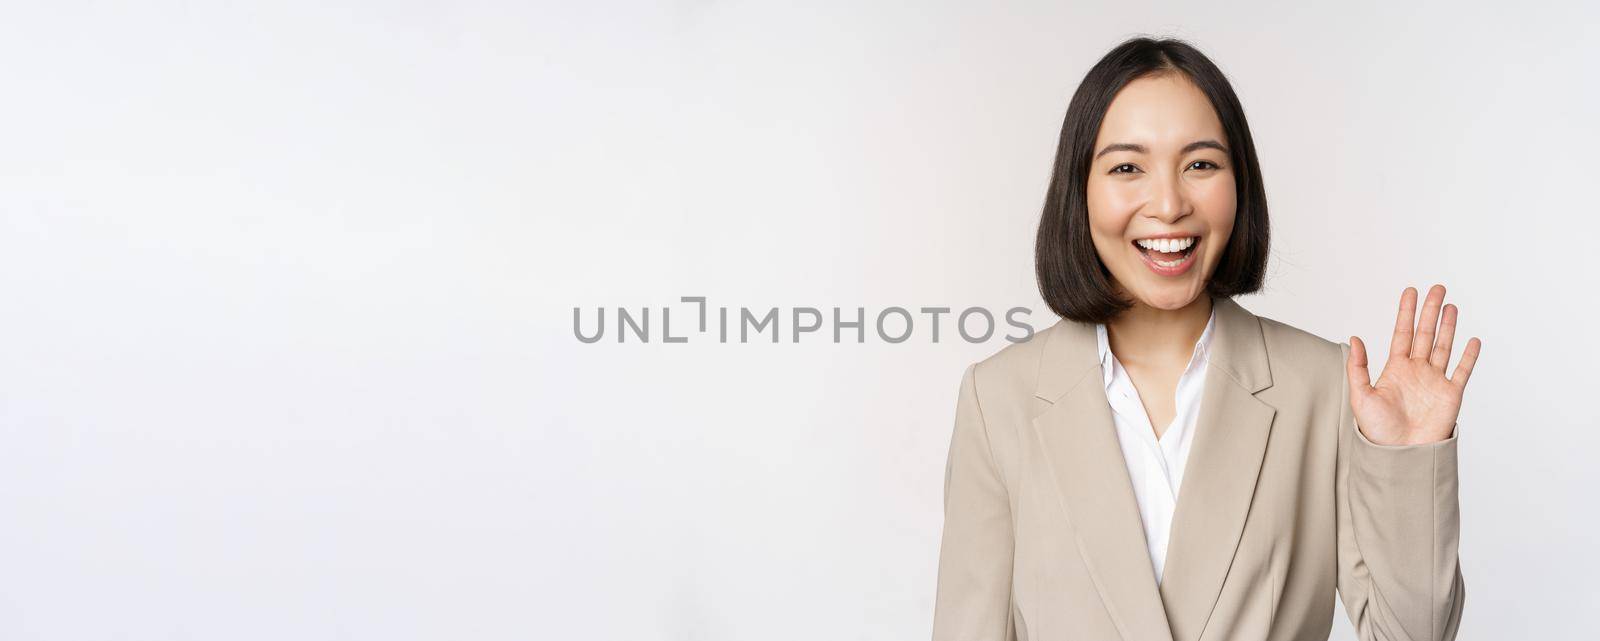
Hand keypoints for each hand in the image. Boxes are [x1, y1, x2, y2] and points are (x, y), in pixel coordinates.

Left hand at [1346, 285, 1481, 445]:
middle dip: (1430, 311)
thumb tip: (1355, 339)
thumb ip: (1358, 368)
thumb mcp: (1361, 396)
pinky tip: (1473, 340)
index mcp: (1395, 369)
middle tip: (1437, 288)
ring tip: (1450, 306)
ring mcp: (1435, 381)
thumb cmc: (1377, 429)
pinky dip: (1468, 356)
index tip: (1410, 291)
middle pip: (1425, 334)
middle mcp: (1417, 371)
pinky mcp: (1450, 395)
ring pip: (1443, 347)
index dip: (1406, 312)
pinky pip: (1462, 371)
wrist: (1399, 454)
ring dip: (1448, 327)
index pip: (1402, 333)